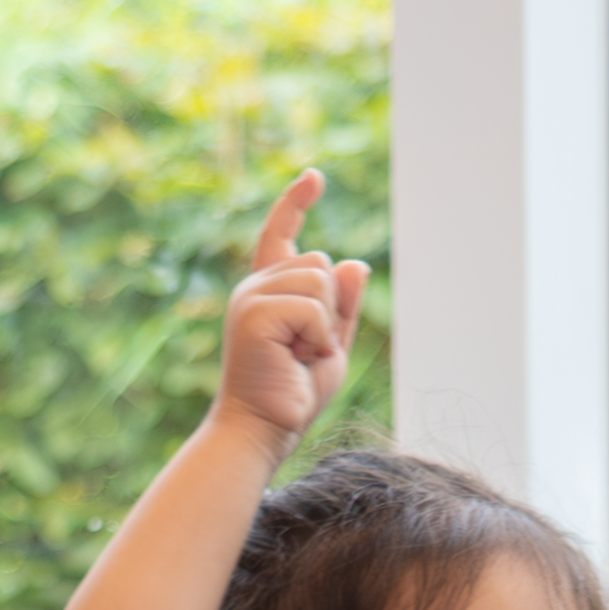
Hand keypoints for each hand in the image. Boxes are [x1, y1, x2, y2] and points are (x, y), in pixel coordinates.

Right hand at [211, 170, 367, 452]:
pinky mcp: (254, 313)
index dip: (296, 203)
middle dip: (333, 307)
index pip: (281, 234)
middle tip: (308, 349)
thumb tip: (357, 263)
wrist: (261, 431)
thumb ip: (345, 306)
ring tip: (302, 355)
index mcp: (269, 290)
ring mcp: (250, 297)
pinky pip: (313, 306)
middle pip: (321, 262)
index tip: (314, 178)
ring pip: (321, 278)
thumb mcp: (332, 343)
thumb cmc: (294, 395)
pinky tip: (299, 359)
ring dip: (327, 323)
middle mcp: (254, 286)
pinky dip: (320, 336)